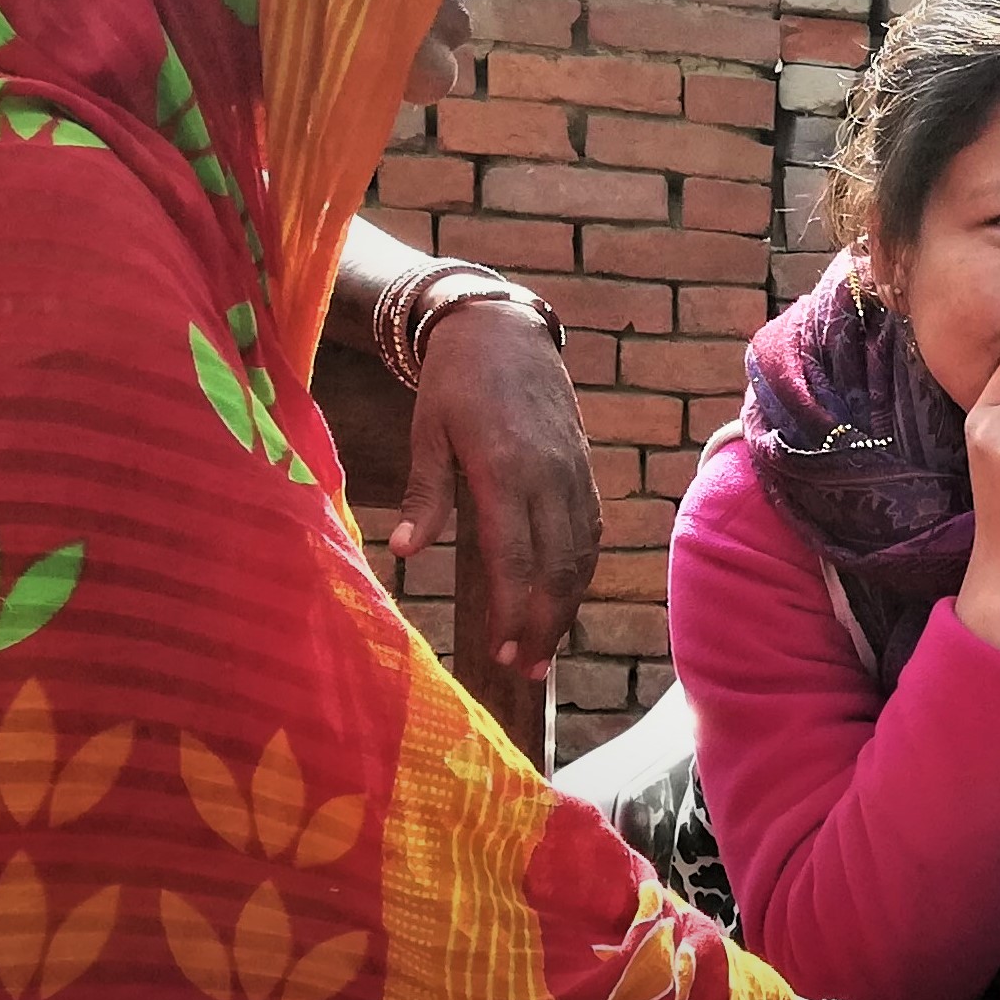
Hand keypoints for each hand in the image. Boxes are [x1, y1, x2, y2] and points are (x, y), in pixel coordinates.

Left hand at [390, 297, 600, 681]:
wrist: (504, 329)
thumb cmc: (454, 383)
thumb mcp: (427, 432)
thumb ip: (425, 494)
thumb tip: (407, 552)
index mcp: (506, 469)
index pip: (516, 556)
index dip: (514, 611)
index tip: (503, 653)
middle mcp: (549, 475)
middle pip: (557, 565)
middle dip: (545, 623)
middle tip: (527, 669)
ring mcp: (573, 472)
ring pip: (582, 552)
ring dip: (567, 604)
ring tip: (547, 648)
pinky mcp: (584, 467)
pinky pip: (592, 528)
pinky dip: (582, 569)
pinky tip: (566, 596)